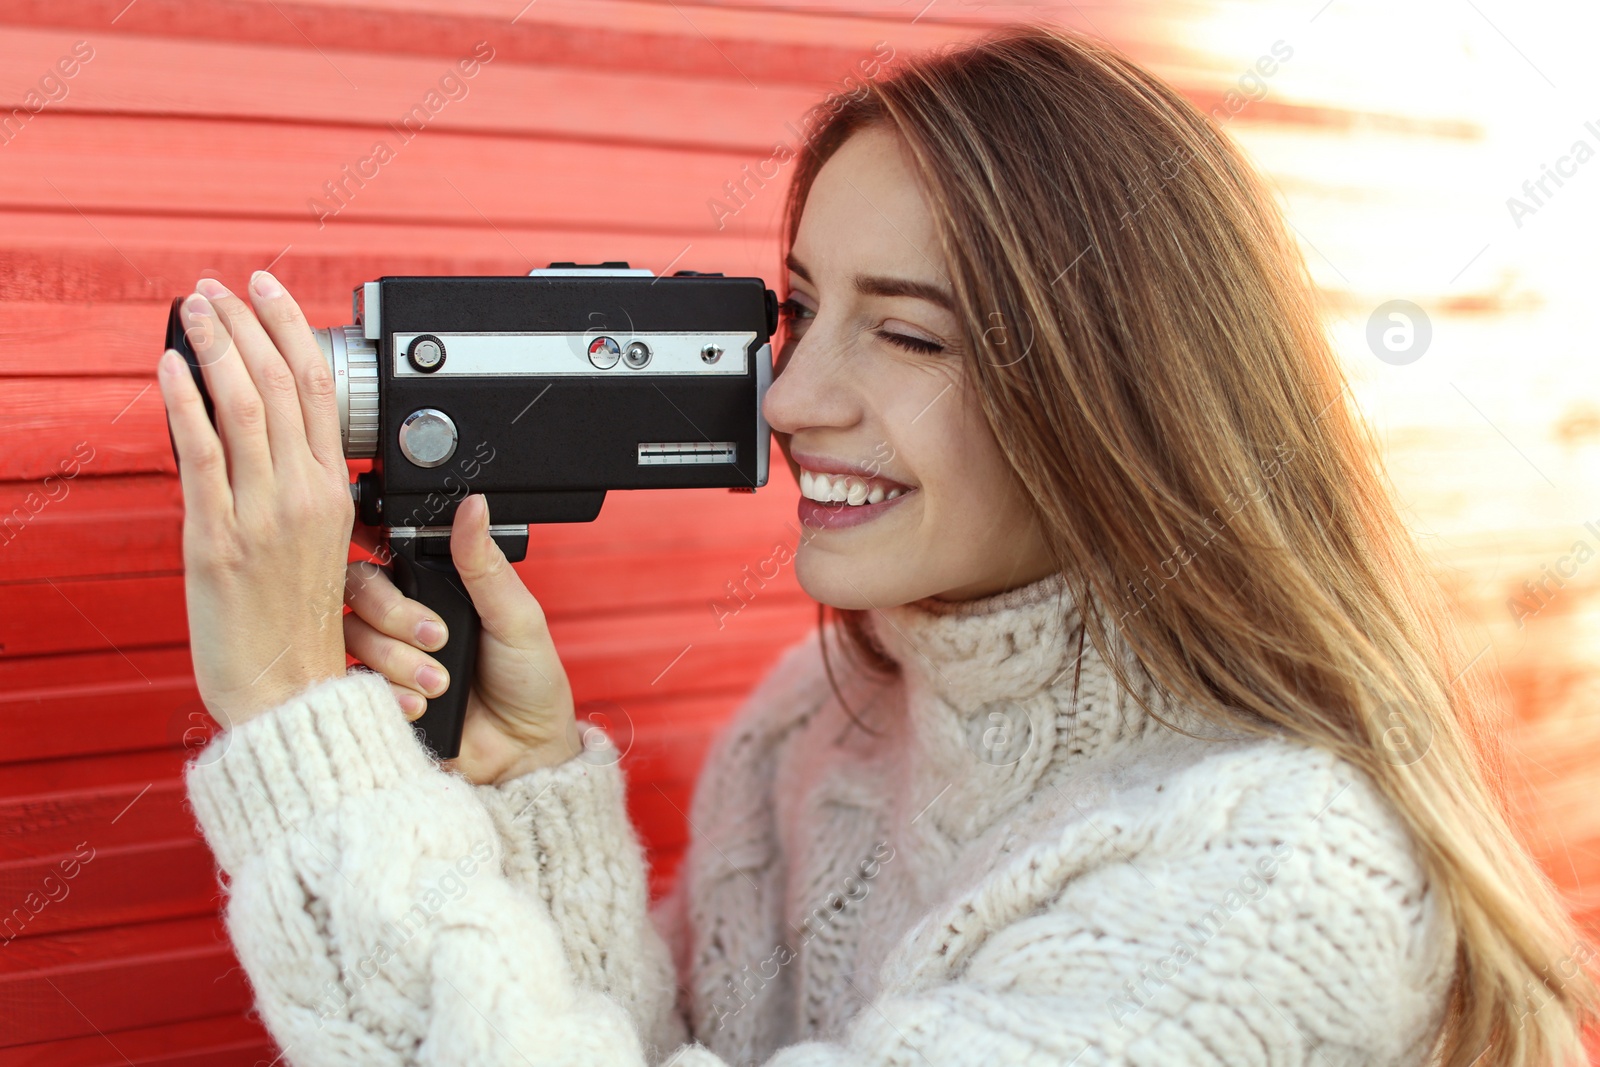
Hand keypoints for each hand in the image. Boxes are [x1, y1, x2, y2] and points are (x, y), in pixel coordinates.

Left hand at [158, 273, 352, 729]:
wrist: (292, 695)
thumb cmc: (305, 633)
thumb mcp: (324, 550)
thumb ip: (302, 493)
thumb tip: (266, 444)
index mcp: (335, 496)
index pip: (321, 392)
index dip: (294, 332)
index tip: (269, 292)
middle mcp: (304, 497)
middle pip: (280, 385)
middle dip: (249, 323)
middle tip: (222, 286)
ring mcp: (261, 516)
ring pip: (243, 407)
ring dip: (217, 345)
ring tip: (196, 307)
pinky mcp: (217, 539)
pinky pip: (201, 455)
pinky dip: (185, 401)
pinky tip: (172, 365)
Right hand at [344, 492, 582, 784]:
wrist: (524, 753)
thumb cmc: (527, 682)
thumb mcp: (516, 616)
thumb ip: (485, 564)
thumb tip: (473, 507)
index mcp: (432, 590)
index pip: (382, 557)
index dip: (377, 558)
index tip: (395, 572)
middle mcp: (399, 621)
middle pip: (355, 592)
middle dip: (394, 616)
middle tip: (438, 638)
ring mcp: (384, 660)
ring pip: (352, 639)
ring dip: (398, 661)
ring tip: (441, 683)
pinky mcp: (375, 700)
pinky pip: (354, 685)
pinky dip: (389, 694)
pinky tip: (421, 706)